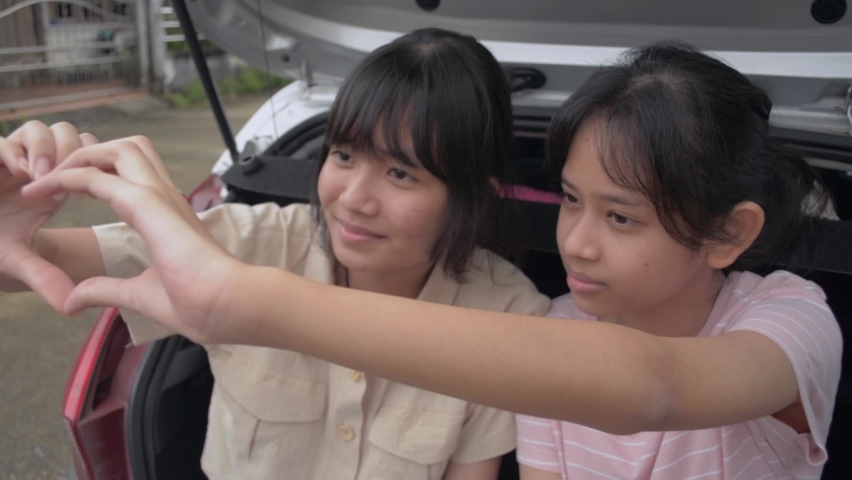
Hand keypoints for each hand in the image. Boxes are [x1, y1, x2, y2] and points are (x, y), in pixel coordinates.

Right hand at [0, 122, 97, 309]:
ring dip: (46, 148)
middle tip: (67, 178)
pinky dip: (15, 149)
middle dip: (74, 150)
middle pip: (74, 135)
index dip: (95, 167)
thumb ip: (44, 277)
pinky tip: (20, 172)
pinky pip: (4, 138)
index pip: (93, 157)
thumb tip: (69, 308)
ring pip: (43, 129)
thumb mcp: (20, 262)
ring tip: (41, 176)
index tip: (88, 191)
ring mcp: (15, 158)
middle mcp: (40, 168)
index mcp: (61, 188)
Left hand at [22, 136, 243, 343]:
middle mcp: (165, 198)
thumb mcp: (140, 294)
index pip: (130, 176)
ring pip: (118, 148)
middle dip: (89, 154)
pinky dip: (67, 177)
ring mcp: (159, 197)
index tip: (59, 195)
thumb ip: (106, 290)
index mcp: (168, 216)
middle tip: (55, 178)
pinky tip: (45, 189)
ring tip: (49, 178)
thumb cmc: (200, 302)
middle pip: (128, 148)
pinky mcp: (148, 204)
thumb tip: (74, 299)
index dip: (94, 176)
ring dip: (79, 157)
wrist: (226, 305)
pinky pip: (98, 176)